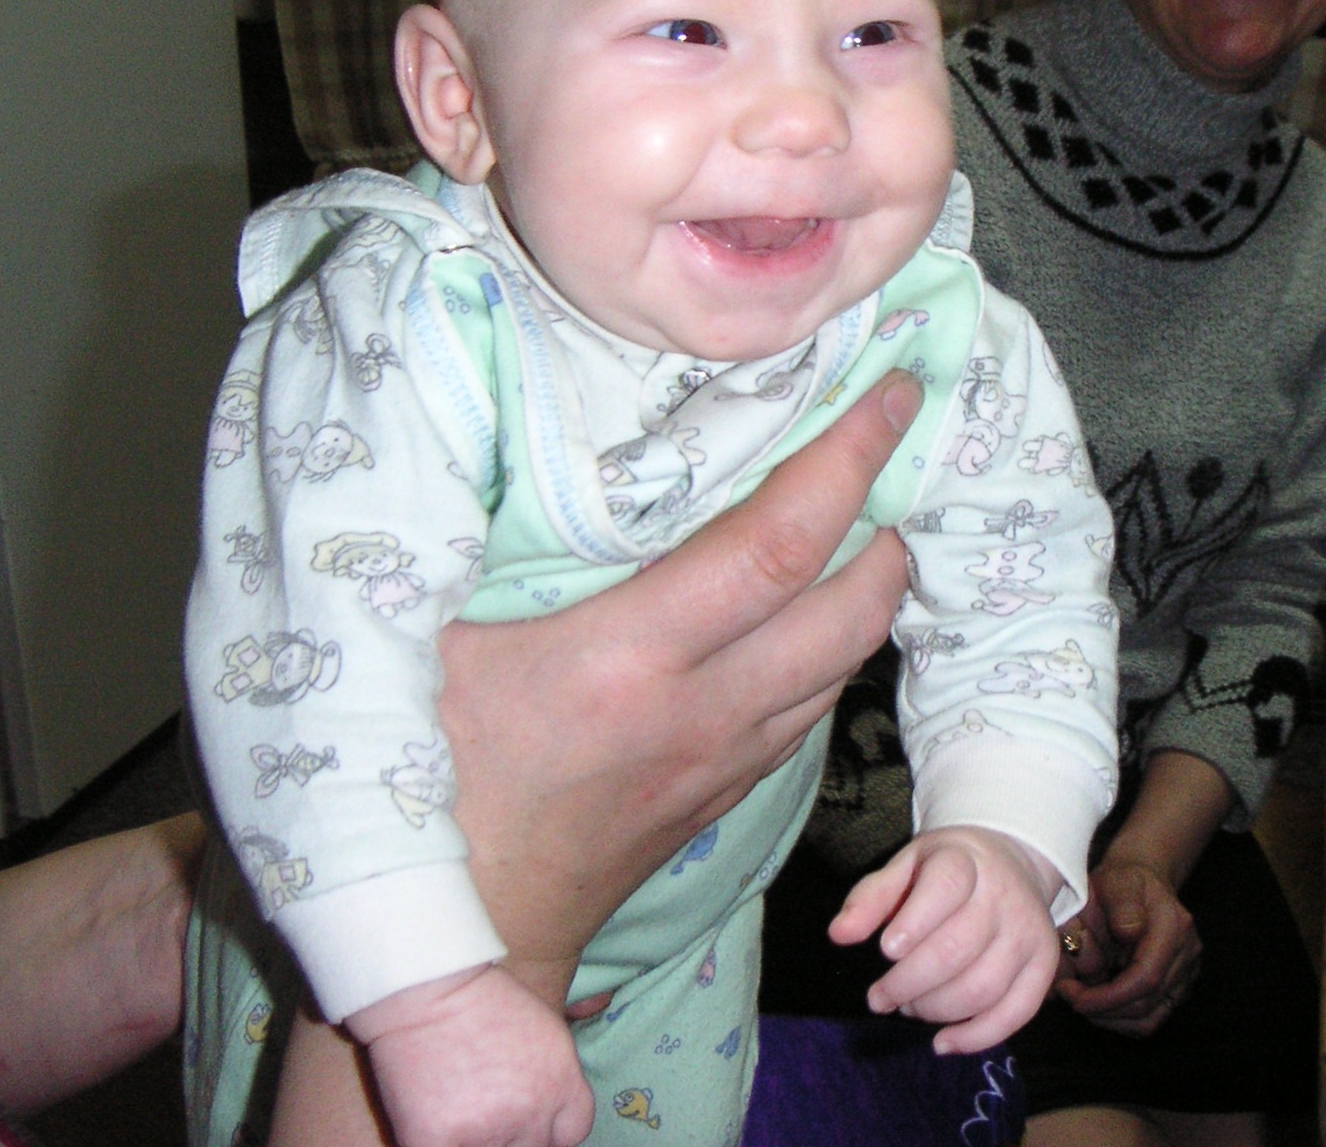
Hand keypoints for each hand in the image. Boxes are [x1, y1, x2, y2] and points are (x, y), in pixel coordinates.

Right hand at [348, 967, 593, 1146]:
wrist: (427, 990)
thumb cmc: (485, 1001)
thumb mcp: (546, 1031)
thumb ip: (555, 1079)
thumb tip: (550, 1116)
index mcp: (562, 1084)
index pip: (572, 1133)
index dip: (550, 1127)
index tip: (532, 1117)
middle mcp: (531, 1114)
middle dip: (516, 1133)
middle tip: (491, 1108)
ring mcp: (486, 1133)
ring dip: (481, 1139)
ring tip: (464, 1108)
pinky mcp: (438, 1142)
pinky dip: (445, 1143)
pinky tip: (438, 1120)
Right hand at [437, 372, 920, 990]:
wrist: (468, 932)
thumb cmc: (436, 779)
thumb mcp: (434, 646)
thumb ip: (489, 549)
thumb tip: (509, 438)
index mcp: (629, 659)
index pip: (776, 545)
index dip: (844, 460)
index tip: (888, 392)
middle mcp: (702, 709)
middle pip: (849, 609)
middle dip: (889, 522)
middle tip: (892, 449)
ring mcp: (725, 758)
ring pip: (844, 662)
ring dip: (874, 587)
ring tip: (867, 517)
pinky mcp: (728, 791)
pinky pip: (813, 707)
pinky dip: (835, 647)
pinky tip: (815, 610)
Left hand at [830, 827, 1063, 1054]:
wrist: (1010, 861)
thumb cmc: (947, 868)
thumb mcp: (907, 865)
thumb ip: (872, 897)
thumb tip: (839, 935)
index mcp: (966, 861)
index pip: (945, 888)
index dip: (914, 923)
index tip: (885, 950)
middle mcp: (1005, 896)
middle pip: (958, 948)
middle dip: (910, 982)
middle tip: (880, 996)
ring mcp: (1029, 933)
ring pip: (984, 987)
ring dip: (936, 1010)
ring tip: (908, 1008)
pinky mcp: (1043, 965)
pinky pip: (1016, 1013)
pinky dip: (977, 1037)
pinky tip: (942, 1043)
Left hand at [1054, 854, 1202, 1036]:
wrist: (1144, 880)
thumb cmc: (1124, 881)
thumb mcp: (1117, 880)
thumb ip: (1123, 905)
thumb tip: (1128, 933)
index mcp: (1175, 928)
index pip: (1146, 979)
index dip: (1108, 997)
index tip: (1074, 995)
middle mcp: (1187, 955)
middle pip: (1146, 1004)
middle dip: (1102, 1009)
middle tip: (1069, 996)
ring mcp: (1186, 973)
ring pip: (1150, 1018)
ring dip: (1111, 1018)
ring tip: (1082, 1002)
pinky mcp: (1179, 986)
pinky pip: (1152, 1017)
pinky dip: (1123, 1019)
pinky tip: (1100, 1005)